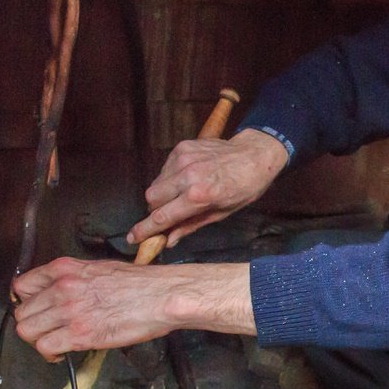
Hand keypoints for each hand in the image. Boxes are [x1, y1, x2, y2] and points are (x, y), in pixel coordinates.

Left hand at [12, 258, 255, 358]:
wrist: (161, 296)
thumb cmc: (139, 284)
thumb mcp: (99, 268)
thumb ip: (73, 278)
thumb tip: (61, 292)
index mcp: (65, 268)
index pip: (22, 285)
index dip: (27, 302)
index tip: (37, 311)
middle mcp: (62, 288)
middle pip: (23, 312)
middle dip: (33, 325)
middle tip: (48, 331)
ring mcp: (69, 311)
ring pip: (27, 331)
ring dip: (38, 341)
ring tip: (54, 343)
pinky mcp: (80, 334)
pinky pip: (45, 347)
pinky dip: (49, 354)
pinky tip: (61, 353)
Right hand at [128, 128, 287, 248]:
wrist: (255, 155)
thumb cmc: (243, 187)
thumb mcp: (221, 213)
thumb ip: (190, 226)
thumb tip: (168, 240)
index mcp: (198, 196)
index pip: (161, 217)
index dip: (144, 230)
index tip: (133, 238)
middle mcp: (187, 176)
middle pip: (151, 199)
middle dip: (156, 210)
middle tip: (170, 213)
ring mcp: (183, 158)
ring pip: (156, 183)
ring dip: (163, 193)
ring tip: (184, 193)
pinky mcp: (182, 147)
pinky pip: (164, 169)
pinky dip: (170, 178)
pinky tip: (187, 178)